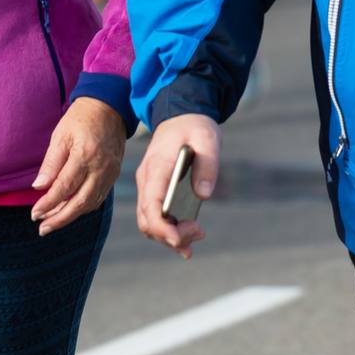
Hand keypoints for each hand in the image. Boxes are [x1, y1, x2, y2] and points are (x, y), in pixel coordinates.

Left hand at [32, 97, 126, 235]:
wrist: (109, 108)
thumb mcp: (60, 136)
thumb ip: (51, 163)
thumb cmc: (81, 119)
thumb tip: (39, 187)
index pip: (64, 187)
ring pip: (90, 203)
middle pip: (79, 202)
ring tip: (52, 222)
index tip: (34, 214)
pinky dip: (83, 207)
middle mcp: (100, 167)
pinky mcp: (113, 174)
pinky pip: (99, 197)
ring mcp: (110, 172)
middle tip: (42, 228)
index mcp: (84, 155)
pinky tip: (70, 210)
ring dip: (71, 216)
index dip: (48, 204)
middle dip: (59, 219)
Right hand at [134, 113, 219, 258]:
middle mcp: (147, 181)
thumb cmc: (194, 126)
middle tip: (199, 232)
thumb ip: (207, 165)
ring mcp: (149, 187)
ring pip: (150, 224)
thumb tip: (203, 194)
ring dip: (171, 237)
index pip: (151, 205)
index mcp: (157, 167)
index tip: (180, 239)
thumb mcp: (207, 138)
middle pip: (148, 221)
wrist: (181, 115)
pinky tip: (190, 235)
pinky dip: (170, 231)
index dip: (162, 227)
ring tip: (199, 235)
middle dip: (170, 236)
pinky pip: (156, 217)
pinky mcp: (156, 191)